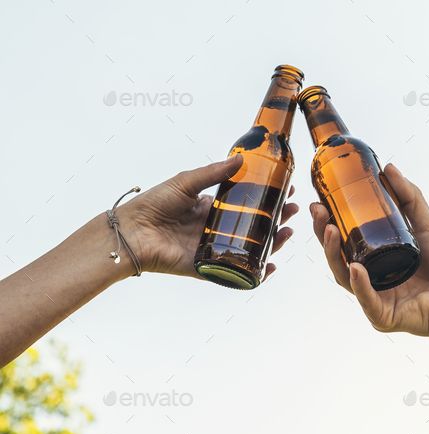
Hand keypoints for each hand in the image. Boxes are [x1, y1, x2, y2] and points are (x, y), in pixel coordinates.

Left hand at [117, 155, 297, 277]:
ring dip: (271, 242)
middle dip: (276, 219)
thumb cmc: (153, 204)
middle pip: (252, 226)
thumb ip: (213, 173)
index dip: (266, 197)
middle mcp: (214, 229)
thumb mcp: (186, 182)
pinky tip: (271, 265)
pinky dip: (255, 272)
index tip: (285, 188)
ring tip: (287, 231)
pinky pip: (235, 273)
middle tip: (293, 210)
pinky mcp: (207, 268)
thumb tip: (240, 160)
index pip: (245, 203)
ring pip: (249, 249)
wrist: (131, 231)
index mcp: (209, 208)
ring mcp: (212, 249)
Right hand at [310, 164, 428, 342]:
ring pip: (344, 277)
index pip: (344, 240)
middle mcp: (371, 279)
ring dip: (333, 254)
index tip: (320, 201)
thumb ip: (408, 196)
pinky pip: (367, 301)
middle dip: (323, 235)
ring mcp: (375, 298)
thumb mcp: (426, 223)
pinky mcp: (384, 316)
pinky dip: (359, 285)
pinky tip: (355, 268)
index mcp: (376, 259)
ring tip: (329, 231)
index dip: (329, 222)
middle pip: (337, 257)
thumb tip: (388, 167)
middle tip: (319, 212)